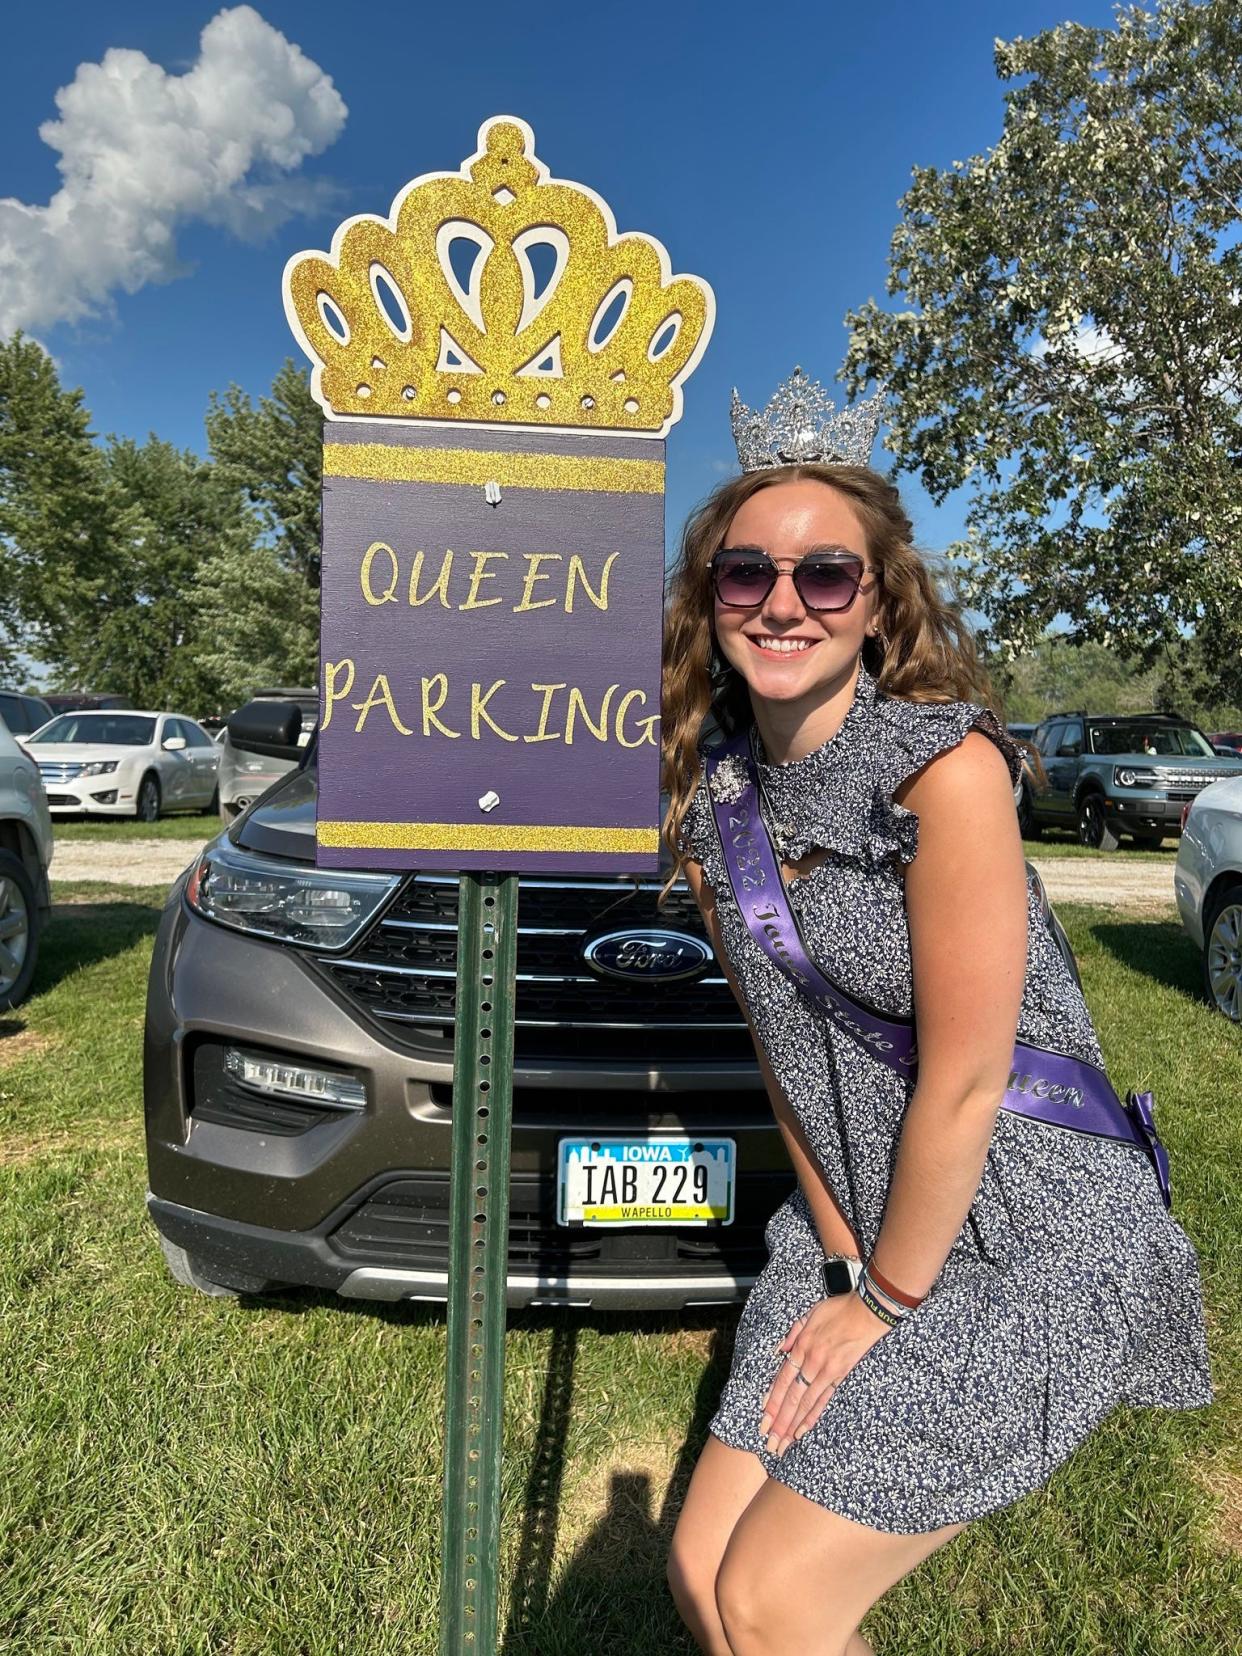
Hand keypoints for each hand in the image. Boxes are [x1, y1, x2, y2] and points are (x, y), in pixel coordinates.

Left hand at [759, 1292, 890, 1456]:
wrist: (868, 1311)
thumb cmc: (840, 1310)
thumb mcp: (810, 1313)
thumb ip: (793, 1333)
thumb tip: (779, 1350)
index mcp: (802, 1346)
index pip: (782, 1379)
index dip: (771, 1399)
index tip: (763, 1416)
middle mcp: (812, 1361)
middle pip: (791, 1396)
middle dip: (778, 1420)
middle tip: (769, 1440)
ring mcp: (826, 1371)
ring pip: (805, 1403)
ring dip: (791, 1425)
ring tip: (782, 1443)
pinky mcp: (841, 1377)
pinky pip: (823, 1401)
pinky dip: (812, 1417)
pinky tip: (802, 1431)